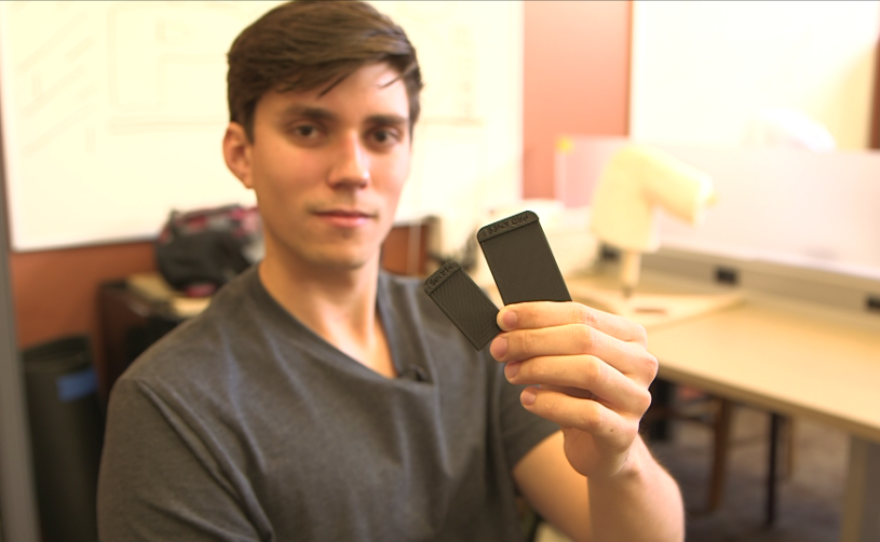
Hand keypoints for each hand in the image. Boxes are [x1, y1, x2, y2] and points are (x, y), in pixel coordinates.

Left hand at [490, 301, 657, 479]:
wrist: (601, 449)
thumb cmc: (582, 397)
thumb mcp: (565, 363)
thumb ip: (546, 341)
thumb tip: (508, 326)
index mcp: (629, 336)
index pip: (581, 314)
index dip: (538, 314)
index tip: (503, 319)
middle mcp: (641, 363)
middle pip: (584, 339)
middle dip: (534, 341)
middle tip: (500, 348)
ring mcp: (637, 398)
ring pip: (589, 371)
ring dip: (540, 369)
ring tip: (512, 373)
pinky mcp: (625, 433)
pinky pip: (587, 414)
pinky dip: (551, 404)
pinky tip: (528, 399)